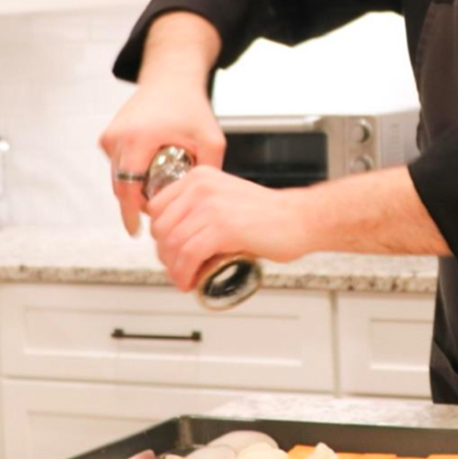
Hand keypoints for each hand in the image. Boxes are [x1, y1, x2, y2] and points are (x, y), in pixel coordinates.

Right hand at [98, 84, 225, 237]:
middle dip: (136, 203)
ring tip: (158, 189)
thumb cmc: (190, 106)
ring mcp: (110, 136)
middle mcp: (118, 137)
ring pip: (117, 177)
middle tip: (157, 213)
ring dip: (134, 188)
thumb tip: (206, 204)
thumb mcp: (210, 139)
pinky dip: (131, 174)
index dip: (131, 212)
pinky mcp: (108, 136)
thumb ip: (211, 170)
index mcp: (138, 138)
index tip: (137, 231)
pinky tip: (151, 171)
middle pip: (120, 186)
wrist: (170, 79)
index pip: (128, 188)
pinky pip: (117, 165)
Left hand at [145, 168, 313, 289]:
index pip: (157, 206)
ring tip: (184, 278)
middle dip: (165, 254)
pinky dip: (184, 274)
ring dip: (174, 269)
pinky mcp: (221, 229)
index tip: (168, 249)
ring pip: (172, 244)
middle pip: (161, 228)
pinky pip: (188, 256)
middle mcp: (201, 188)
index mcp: (200, 177)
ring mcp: (210, 207)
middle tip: (176, 268)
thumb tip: (180, 233)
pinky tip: (191, 281)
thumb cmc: (271, 214)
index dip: (159, 234)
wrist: (300, 219)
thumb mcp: (227, 196)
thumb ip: (202, 207)